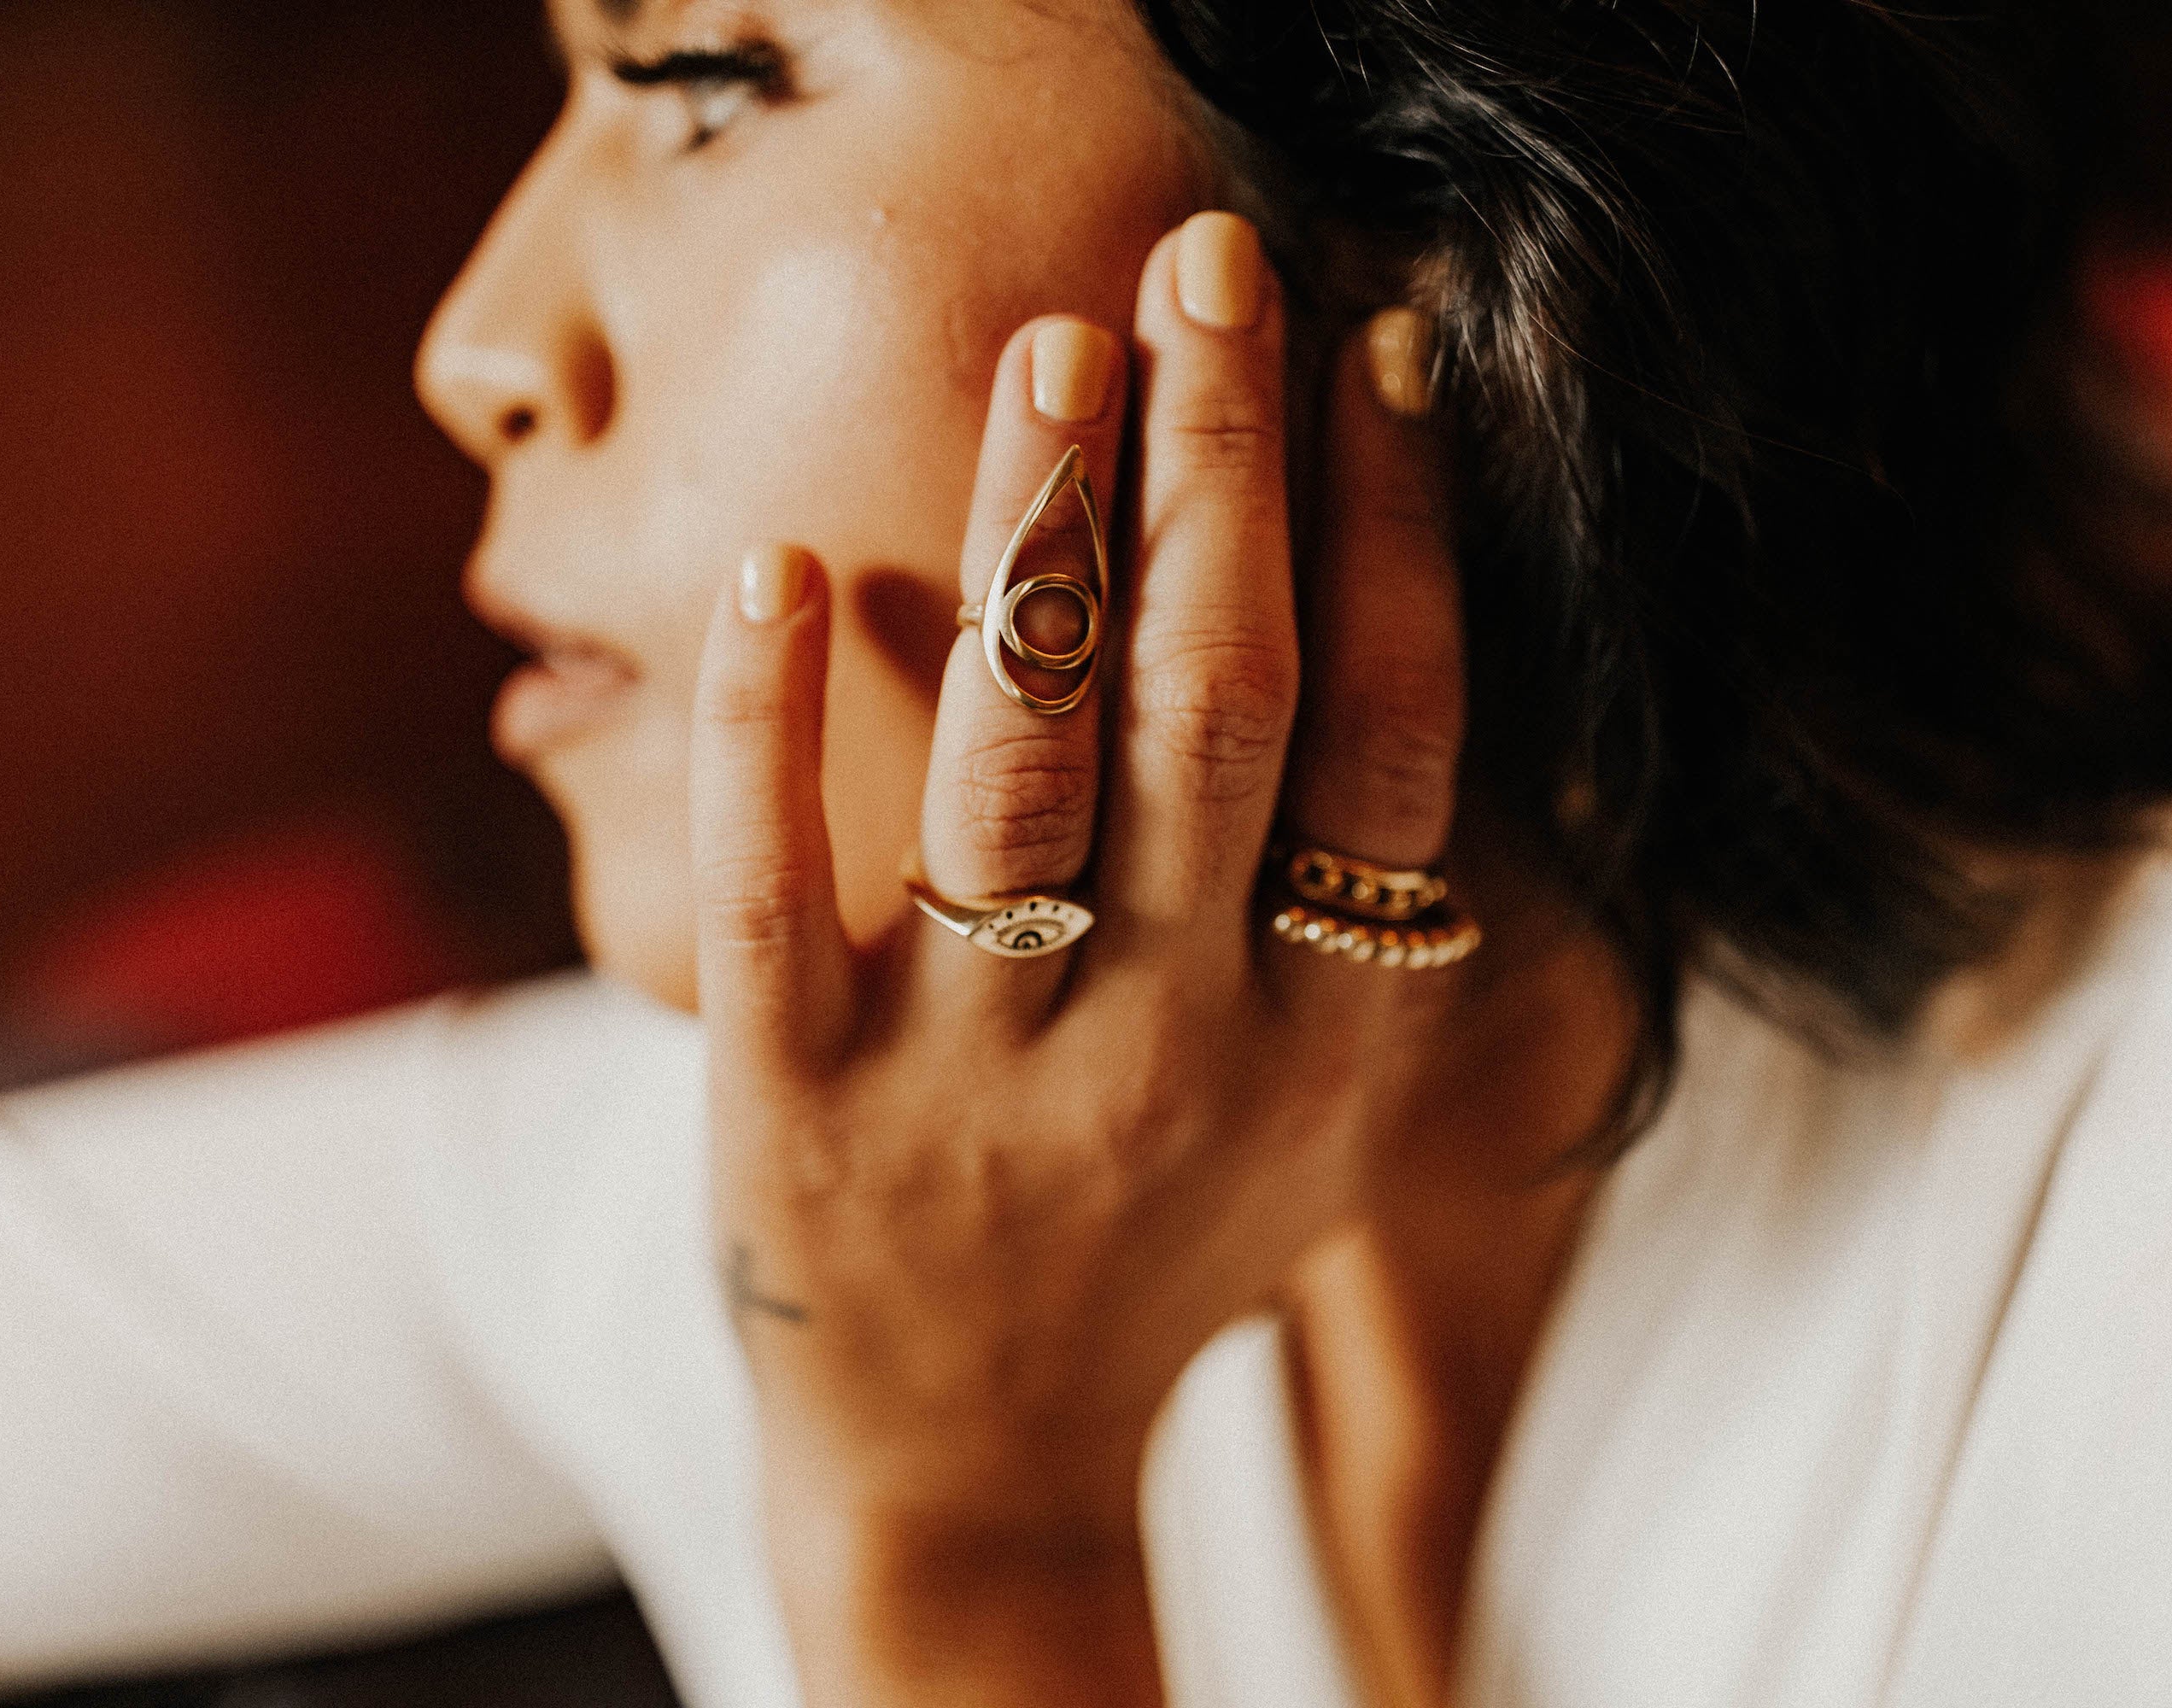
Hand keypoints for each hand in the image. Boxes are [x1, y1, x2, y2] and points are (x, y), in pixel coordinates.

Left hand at [695, 212, 1502, 1704]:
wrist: (972, 1468)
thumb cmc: (1161, 1248)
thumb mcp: (1323, 1111)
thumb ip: (1369, 908)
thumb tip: (1398, 623)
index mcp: (1325, 1037)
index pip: (1388, 740)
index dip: (1396, 529)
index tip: (1378, 347)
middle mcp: (1176, 1045)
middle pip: (1220, 706)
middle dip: (1225, 462)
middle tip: (1211, 262)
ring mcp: (979, 1075)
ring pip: (1019, 761)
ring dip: (1038, 532)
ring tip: (1052, 348)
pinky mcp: (793, 1106)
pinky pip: (773, 885)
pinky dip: (776, 718)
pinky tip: (786, 562)